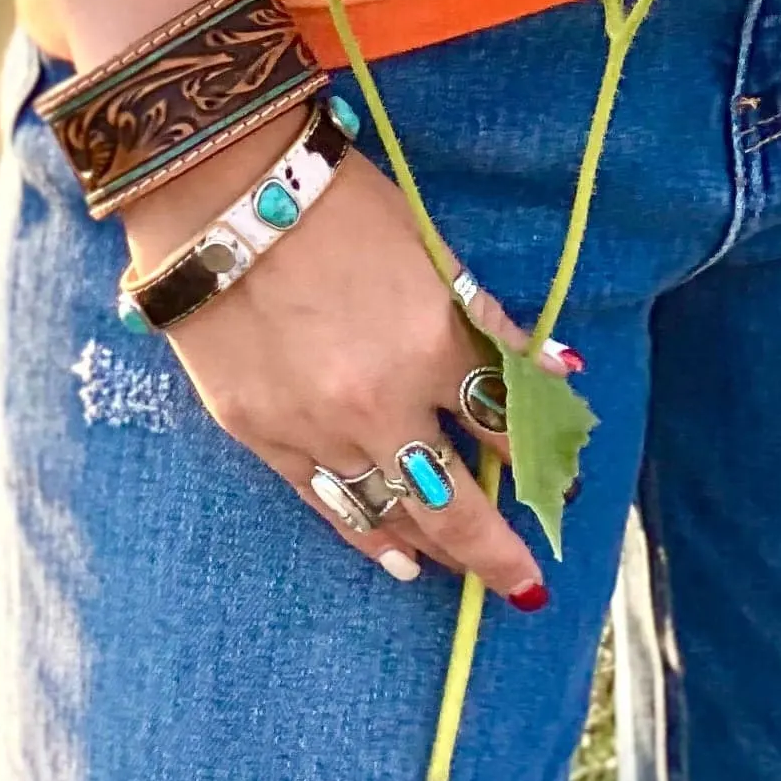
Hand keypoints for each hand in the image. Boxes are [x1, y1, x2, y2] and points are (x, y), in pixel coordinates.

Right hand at [138, 134, 561, 604]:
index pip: (502, 426)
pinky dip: (367, 535)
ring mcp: (317, 429)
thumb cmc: (339, 206)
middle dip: (496, 551)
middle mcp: (379, 404)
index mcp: (430, 346)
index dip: (536, 459)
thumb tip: (557, 370)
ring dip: (434, 546)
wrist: (222, 193)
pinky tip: (395, 556)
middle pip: (453, 503)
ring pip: (390, 513)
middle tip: (525, 586)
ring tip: (465, 569)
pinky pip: (328, 504)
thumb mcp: (429, 249)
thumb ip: (487, 321)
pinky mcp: (262, 437)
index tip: (558, 483)